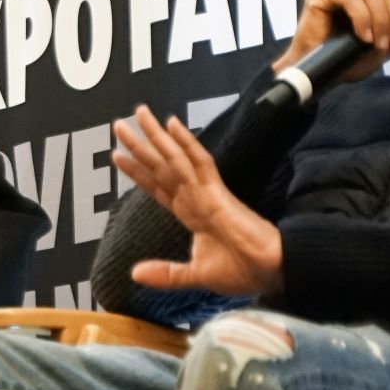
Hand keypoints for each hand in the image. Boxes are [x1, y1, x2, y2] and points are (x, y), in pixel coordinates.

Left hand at [111, 106, 284, 297]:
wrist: (271, 271)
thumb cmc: (243, 270)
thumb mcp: (195, 276)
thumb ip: (166, 274)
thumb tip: (134, 274)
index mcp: (191, 214)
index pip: (158, 187)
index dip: (138, 171)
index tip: (118, 155)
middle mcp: (195, 198)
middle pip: (161, 167)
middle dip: (140, 145)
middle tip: (119, 124)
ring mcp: (206, 193)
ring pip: (175, 159)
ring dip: (156, 137)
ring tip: (138, 113)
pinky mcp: (218, 194)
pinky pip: (200, 164)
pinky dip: (186, 144)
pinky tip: (172, 125)